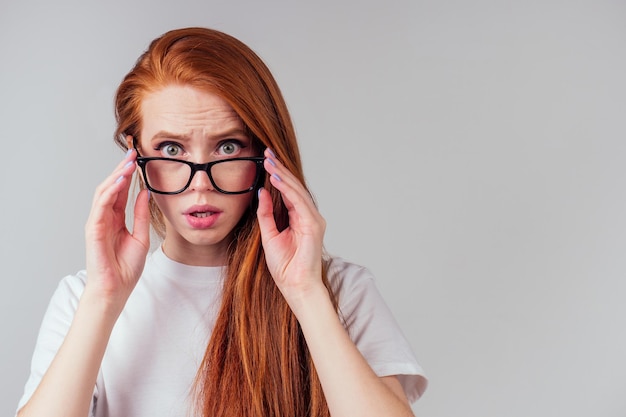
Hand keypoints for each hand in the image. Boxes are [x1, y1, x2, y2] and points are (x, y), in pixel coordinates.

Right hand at [84, 148, 149, 311]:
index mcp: (116, 219)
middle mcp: (105, 218)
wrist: (116, 289)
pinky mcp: (94, 230)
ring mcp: (97, 222)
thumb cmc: (126, 268)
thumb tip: (145, 192)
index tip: (137, 159)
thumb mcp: (141, 236)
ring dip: (115, 176)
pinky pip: (100, 206)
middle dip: (121, 169)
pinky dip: (109, 193)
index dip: (128, 175)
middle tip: (132, 153)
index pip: (121, 191)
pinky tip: (118, 182)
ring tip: (127, 163)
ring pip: (104, 193)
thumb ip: (141, 214)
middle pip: (111, 187)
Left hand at [256, 149, 326, 306]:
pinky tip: (277, 179)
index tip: (265, 160)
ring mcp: (313, 219)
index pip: (288, 192)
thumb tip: (261, 193)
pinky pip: (299, 202)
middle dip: (280, 169)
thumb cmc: (285, 266)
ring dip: (283, 175)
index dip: (277, 175)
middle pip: (293, 187)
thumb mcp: (269, 235)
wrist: (296, 286)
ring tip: (270, 161)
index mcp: (299, 218)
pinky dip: (288, 189)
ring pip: (297, 191)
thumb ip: (266, 214)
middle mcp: (309, 216)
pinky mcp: (313, 225)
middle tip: (267, 153)